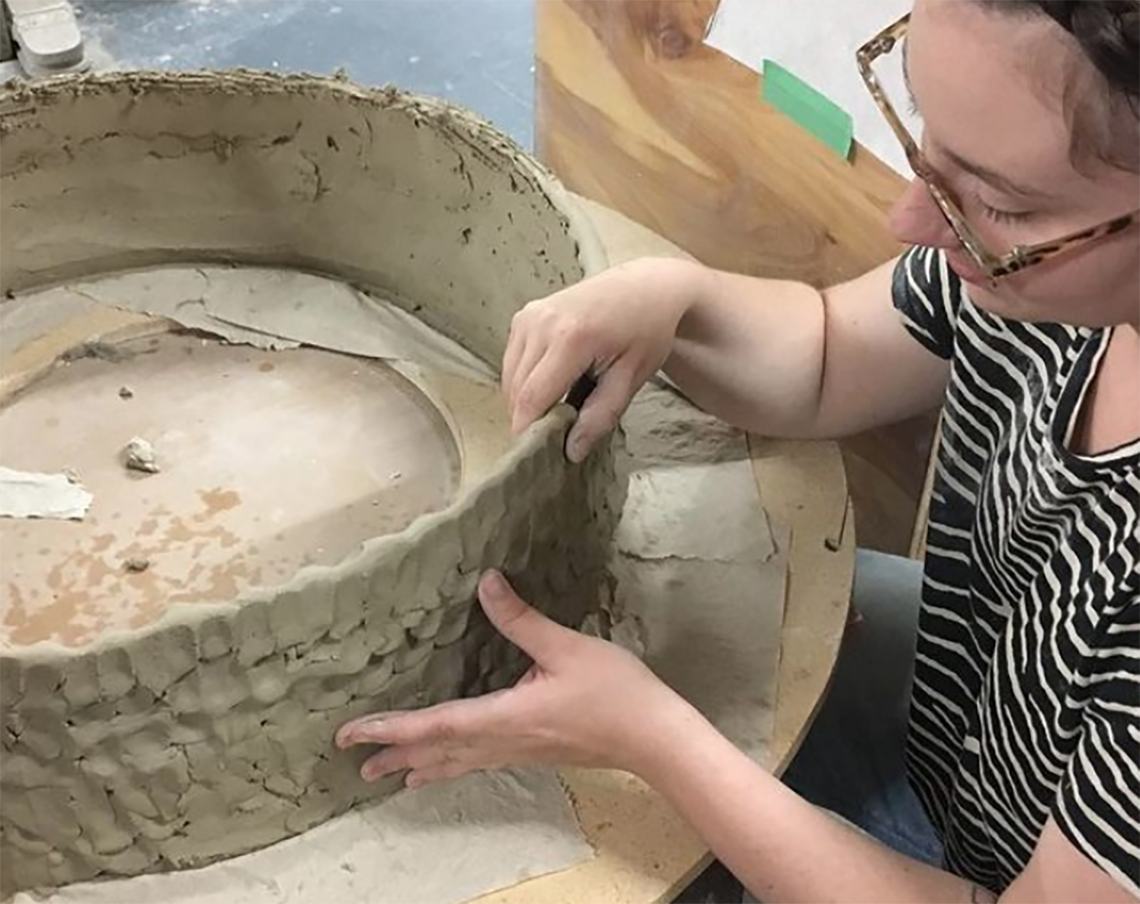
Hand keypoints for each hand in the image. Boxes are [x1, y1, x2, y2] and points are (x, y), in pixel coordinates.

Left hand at [335, 571, 694, 787]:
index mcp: (505, 717)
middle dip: (395, 753)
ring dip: (419, 765)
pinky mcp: (532, 752)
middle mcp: (504, 741)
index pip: (435, 724)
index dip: (390, 729)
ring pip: (456, 762)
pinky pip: (477, 762)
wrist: (653, 737)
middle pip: (438, 751)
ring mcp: (518, 751)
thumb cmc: (615, 692)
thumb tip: (486, 582)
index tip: (352, 734)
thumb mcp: (567, 646)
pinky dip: (450, 765)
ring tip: (389, 775)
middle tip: (354, 761)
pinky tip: (448, 767)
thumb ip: (522, 619)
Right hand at [504, 258, 703, 461]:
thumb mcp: (631, 378)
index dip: (527, 431)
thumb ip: (600, 417)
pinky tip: (550, 383)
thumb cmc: (645, 332)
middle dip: (527, 418)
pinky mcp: (524, 314)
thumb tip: (571, 452)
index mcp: (570, 338)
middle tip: (553, 436)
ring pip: (509, 376)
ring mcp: (529, 315)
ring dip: (524, 400)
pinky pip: (512, 360)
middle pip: (515, 389)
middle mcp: (541, 323)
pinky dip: (523, 379)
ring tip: (555, 408)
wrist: (645, 287)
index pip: (531, 398)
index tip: (535, 455)